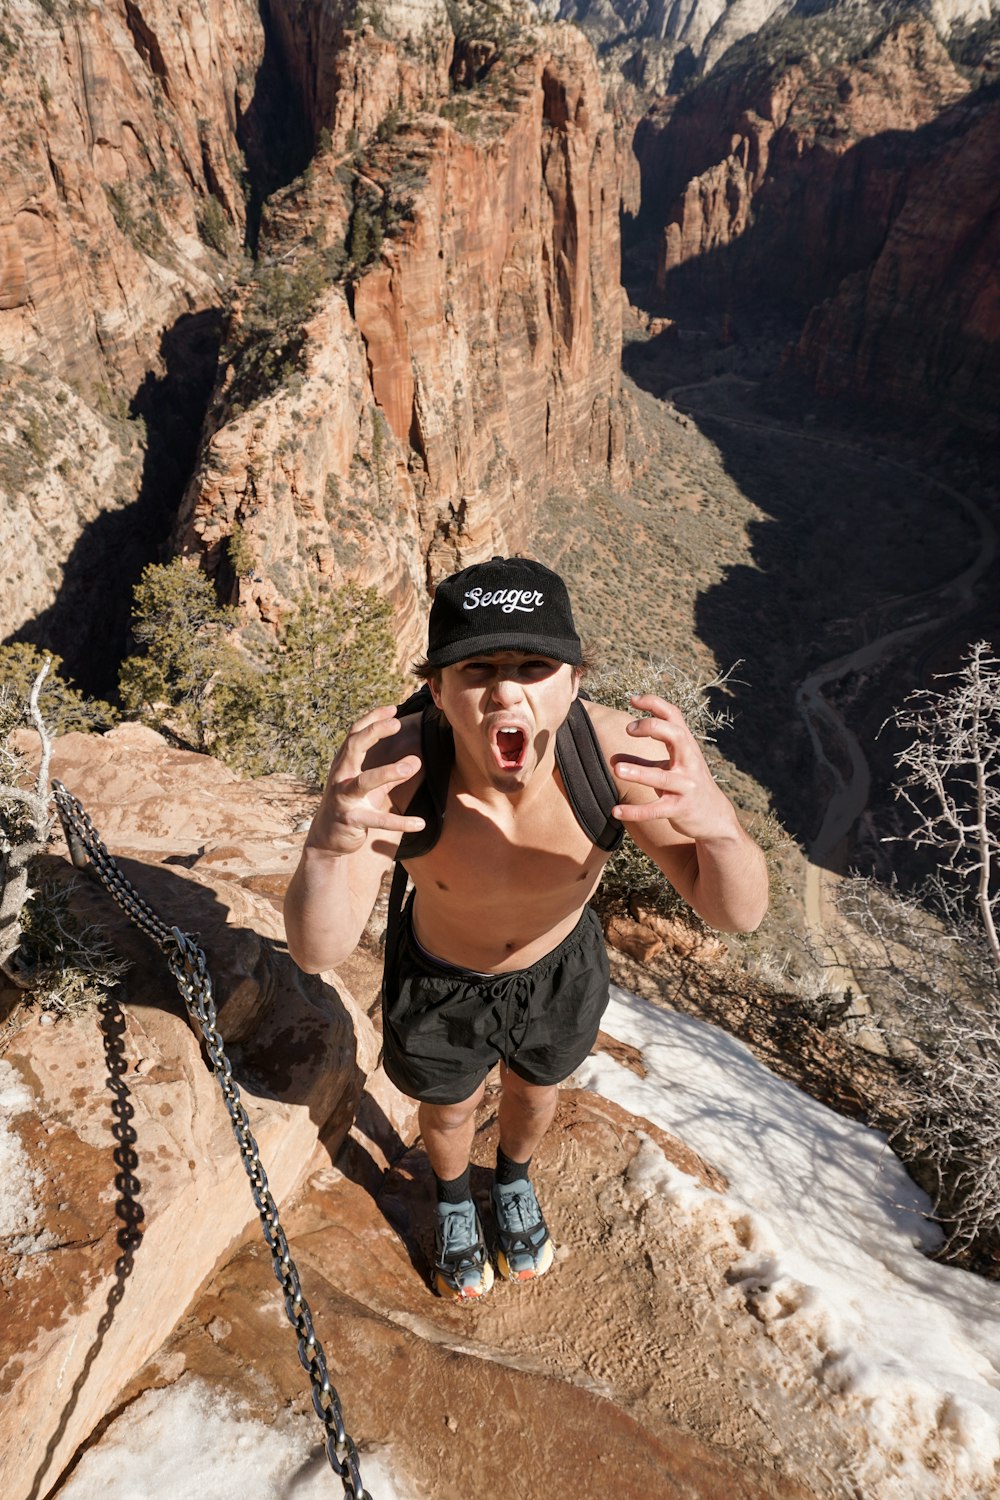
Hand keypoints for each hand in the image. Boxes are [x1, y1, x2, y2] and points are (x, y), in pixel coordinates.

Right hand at [308, 704, 424, 854]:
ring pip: (364, 781)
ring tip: (412, 764)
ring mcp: (343, 798)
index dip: (372, 719)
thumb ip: (391, 774)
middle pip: (353, 747)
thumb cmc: (350, 806)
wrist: (326, 840)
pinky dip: (400, 822)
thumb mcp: (368, 787)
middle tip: (397, 723)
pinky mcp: (351, 820)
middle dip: (374, 732)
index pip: (355, 734)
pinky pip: (377, 820)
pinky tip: (420, 823)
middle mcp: (340, 777)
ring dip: (388, 771)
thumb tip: (417, 760)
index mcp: (344, 764)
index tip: (393, 708)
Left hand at [611, 695, 738, 842]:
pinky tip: (615, 811)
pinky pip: (656, 810)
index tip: (633, 699)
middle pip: (676, 736)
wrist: (714, 817)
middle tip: (629, 729)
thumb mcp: (671, 768)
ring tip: (616, 769)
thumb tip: (613, 759)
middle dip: (653, 728)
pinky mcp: (680, 809)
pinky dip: (635, 811)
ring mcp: (686, 786)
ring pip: (662, 777)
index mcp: (686, 747)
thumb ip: (644, 762)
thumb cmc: (687, 786)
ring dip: (639, 773)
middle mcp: (689, 762)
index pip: (674, 716)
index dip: (655, 704)